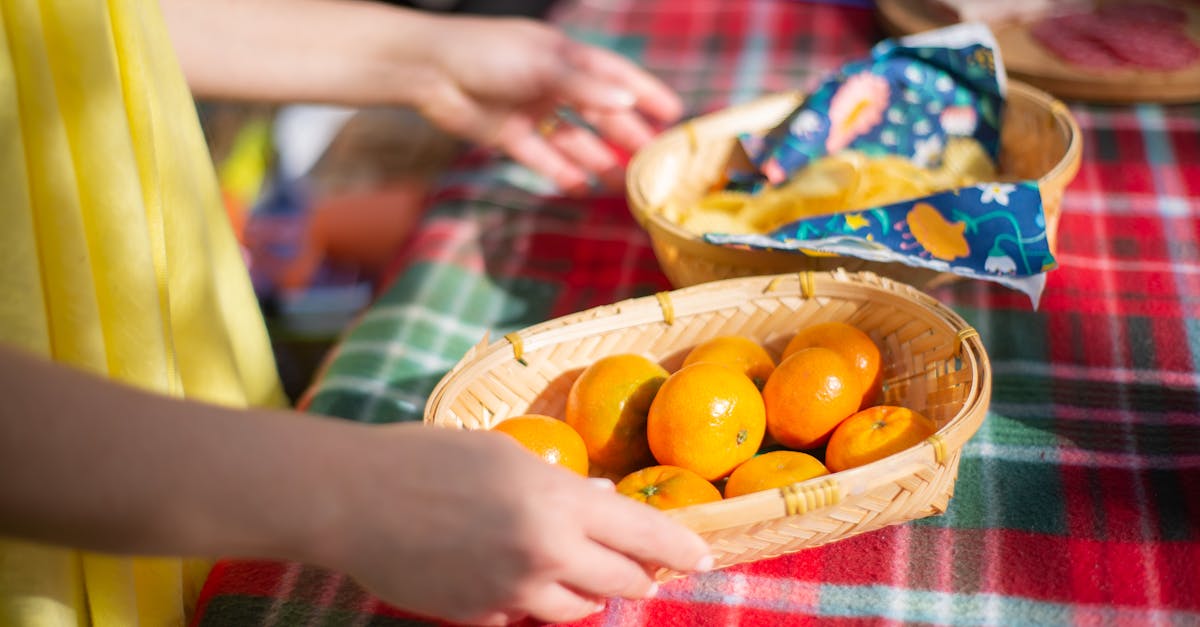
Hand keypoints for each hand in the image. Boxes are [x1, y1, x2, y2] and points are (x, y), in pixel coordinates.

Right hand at [313, 426, 710, 624]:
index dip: (681, 548)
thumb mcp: (506, 455)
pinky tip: (506, 571)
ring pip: (579, 610)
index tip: (702, 556)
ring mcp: (513, 595)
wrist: (353, 499)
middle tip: (635, 562)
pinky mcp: (481, 619)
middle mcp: (547, 556)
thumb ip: (564, 485)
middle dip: (635, 573)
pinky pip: (526, 617)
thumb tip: (607, 502)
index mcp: (559, 504)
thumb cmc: (429, 458)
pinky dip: (531, 601)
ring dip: (585, 590)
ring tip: (568, 563)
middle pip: (622, 584)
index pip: (645, 535)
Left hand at [411, 16, 683, 193]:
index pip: (615, 75)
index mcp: (564, 56)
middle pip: (598, 113)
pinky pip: (541, 157)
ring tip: (622, 183)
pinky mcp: (507, 135)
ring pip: (573, 139)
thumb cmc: (486, 53)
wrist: (428, 69)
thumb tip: (627, 103)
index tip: (674, 114)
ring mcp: (530, 110)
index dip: (645, 93)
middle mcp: (551, 83)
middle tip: (653, 161)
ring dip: (597, 160)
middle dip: (625, 135)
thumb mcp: (542, 65)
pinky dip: (560, 171)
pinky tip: (580, 188)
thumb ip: (584, 86)